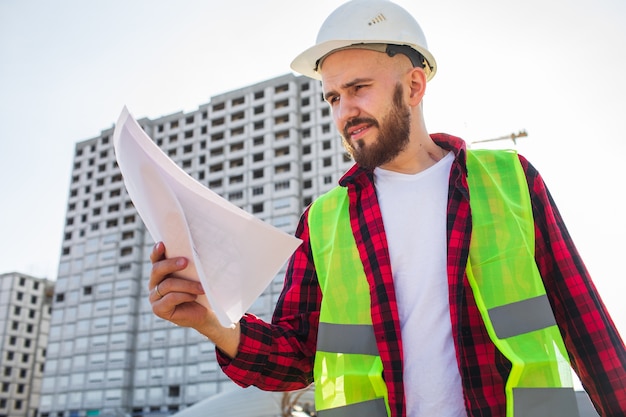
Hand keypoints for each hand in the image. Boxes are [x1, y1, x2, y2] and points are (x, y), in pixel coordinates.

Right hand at [148, 242, 240, 356]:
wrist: (203, 312)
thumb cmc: (198, 291)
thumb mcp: (193, 276)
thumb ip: (188, 266)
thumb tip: (193, 251)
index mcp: (160, 273)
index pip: (155, 260)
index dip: (157, 252)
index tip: (162, 244)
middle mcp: (154, 283)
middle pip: (157, 270)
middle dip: (171, 264)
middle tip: (186, 262)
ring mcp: (154, 297)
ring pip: (167, 285)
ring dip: (187, 285)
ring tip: (201, 287)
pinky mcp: (158, 309)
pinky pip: (170, 298)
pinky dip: (184, 296)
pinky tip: (194, 296)